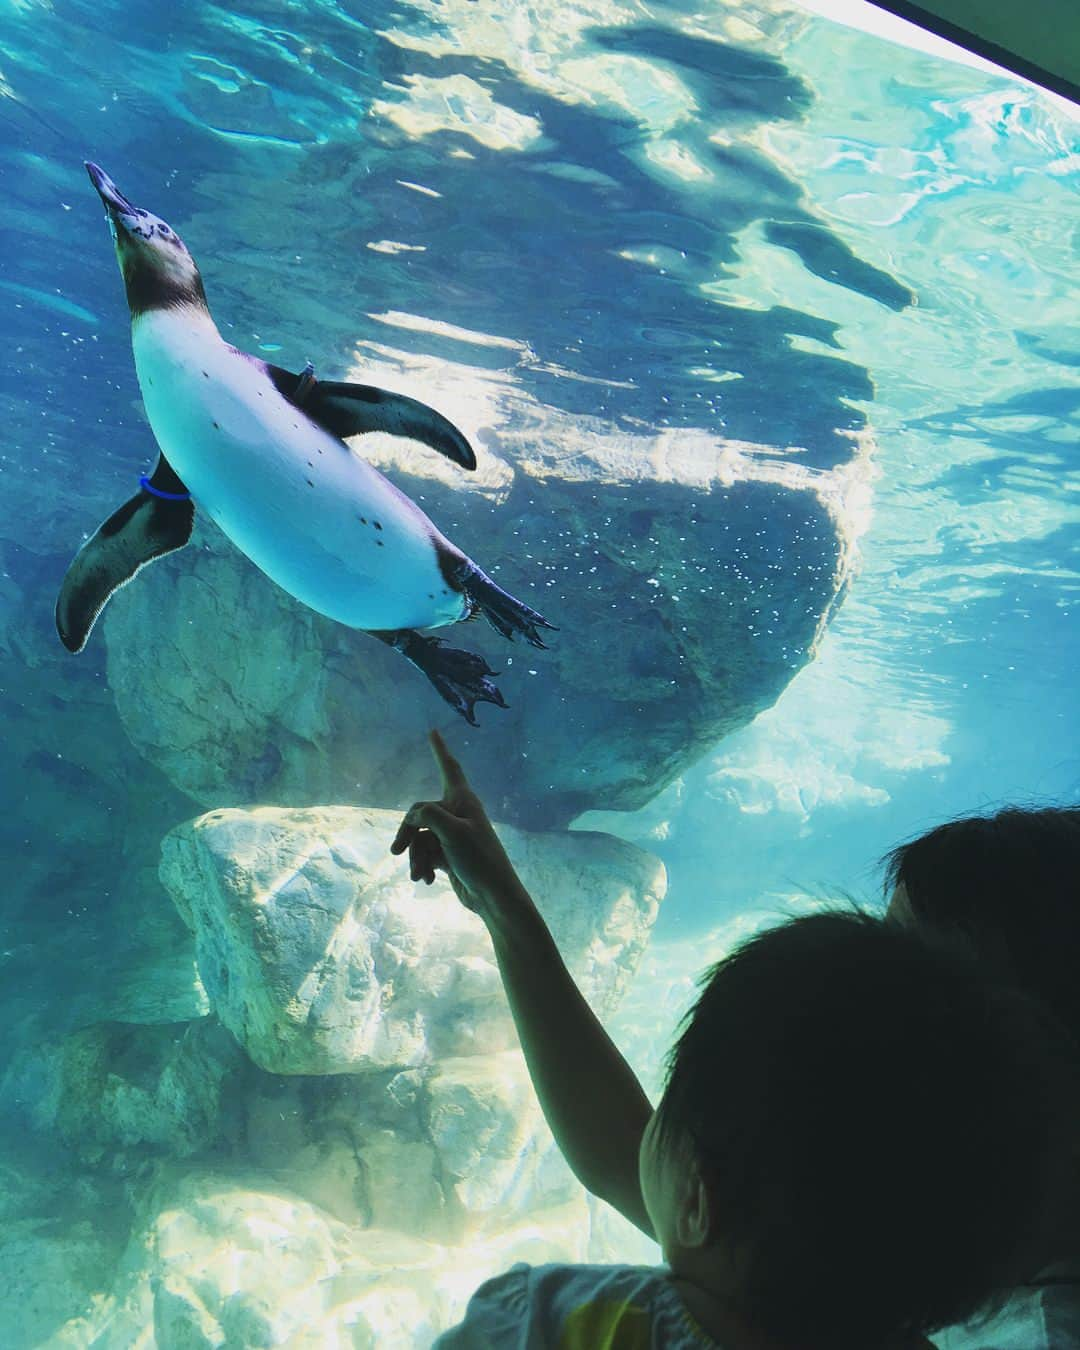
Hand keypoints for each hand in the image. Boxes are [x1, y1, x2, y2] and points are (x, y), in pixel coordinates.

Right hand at [391, 730, 527, 915]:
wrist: (492, 895)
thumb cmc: (479, 859)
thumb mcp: (452, 833)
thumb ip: (428, 816)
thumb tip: (412, 817)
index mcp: (463, 800)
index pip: (449, 768)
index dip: (440, 750)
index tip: (433, 731)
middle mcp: (457, 813)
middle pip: (420, 814)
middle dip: (407, 834)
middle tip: (394, 852)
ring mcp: (451, 834)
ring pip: (420, 838)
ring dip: (416, 857)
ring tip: (419, 876)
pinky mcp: (447, 854)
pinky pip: (425, 853)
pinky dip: (422, 866)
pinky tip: (425, 881)